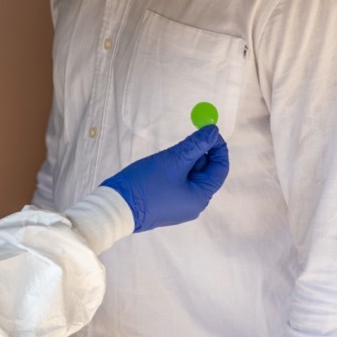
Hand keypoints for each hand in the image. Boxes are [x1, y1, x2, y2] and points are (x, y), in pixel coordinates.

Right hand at [101, 125, 229, 232]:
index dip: (217, 147)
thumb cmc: (147, 183)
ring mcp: (179, 207)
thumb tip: (213, 131)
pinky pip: (178, 184)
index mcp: (201, 197)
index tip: (208, 130)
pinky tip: (161, 165)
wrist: (116, 206)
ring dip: (184, 162)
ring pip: (190, 178)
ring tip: (168, 154)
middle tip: (183, 139)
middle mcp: (194, 205)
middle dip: (197, 153)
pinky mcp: (166, 205)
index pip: (220, 168)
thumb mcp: (173, 160)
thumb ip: (195, 145)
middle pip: (205, 173)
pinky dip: (175, 171)